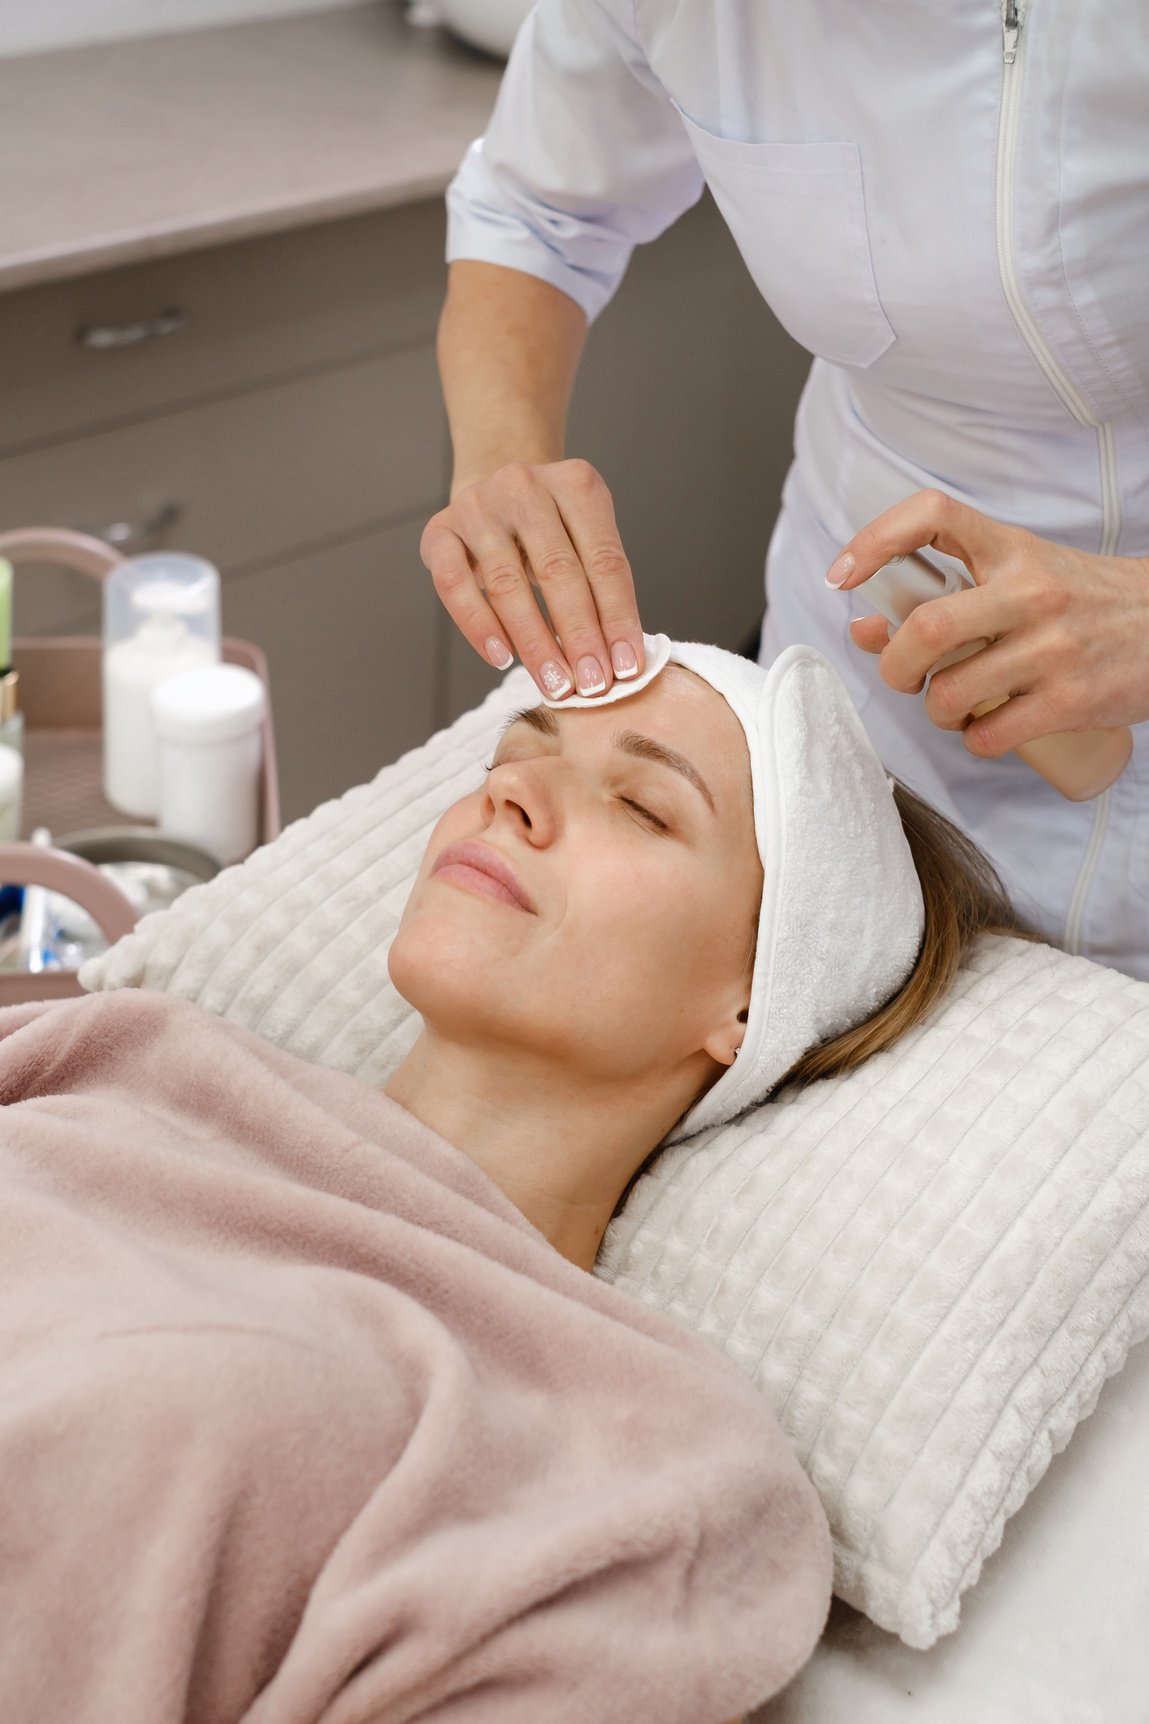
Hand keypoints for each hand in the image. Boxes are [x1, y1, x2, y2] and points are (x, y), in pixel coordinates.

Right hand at [421, 459, 644, 700]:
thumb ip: (603, 586)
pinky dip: (478, 626)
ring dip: (535, 643)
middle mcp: (525, 486)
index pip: (605, 560)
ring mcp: (477, 506)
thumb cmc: (551, 530)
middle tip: (593, 685)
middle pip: (558, 571)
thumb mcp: (586, 539)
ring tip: (555, 683)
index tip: (626, 668)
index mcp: (576, 484)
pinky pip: (454, 586)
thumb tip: (620, 659)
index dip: (618, 619)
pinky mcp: (439, 531)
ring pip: (507, 584)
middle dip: (579, 636)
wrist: (494, 494)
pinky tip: (502, 658)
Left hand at [826, 489, 1148, 756]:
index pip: (932, 516)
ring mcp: (1052, 647)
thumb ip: (944, 595)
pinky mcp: (1071, 700)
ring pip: (949, 692)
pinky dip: (974, 741)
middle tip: (902, 677)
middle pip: (925, 628)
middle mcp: (1030, 591)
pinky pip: (989, 735)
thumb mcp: (1018, 577)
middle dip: (893, 665)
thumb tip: (865, 628)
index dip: (875, 540)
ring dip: (935, 712)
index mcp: (1010, 548)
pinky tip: (987, 728)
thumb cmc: (1081, 601)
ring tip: (953, 706)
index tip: (843, 576)